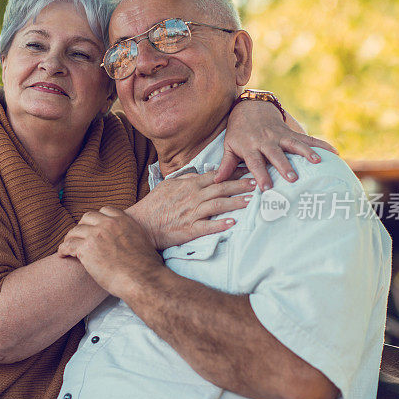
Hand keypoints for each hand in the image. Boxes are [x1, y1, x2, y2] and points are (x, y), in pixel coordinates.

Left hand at [58, 207, 162, 295]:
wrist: (142, 279)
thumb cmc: (147, 267)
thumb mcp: (144, 242)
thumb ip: (134, 236)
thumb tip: (136, 244)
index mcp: (123, 220)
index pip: (105, 211)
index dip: (97, 219)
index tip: (94, 227)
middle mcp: (108, 224)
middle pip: (87, 218)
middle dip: (82, 227)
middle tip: (79, 237)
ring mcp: (95, 235)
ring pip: (75, 231)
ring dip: (70, 238)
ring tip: (68, 247)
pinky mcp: (86, 248)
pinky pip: (68, 245)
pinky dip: (63, 250)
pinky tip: (62, 255)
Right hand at [126, 171, 254, 249]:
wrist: (140, 223)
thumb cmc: (154, 205)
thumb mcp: (168, 185)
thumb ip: (186, 178)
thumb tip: (201, 174)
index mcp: (188, 185)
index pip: (215, 176)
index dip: (232, 172)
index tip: (248, 170)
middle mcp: (192, 197)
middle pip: (221, 188)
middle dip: (240, 185)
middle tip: (257, 183)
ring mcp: (191, 213)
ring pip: (217, 205)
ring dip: (235, 203)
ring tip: (251, 201)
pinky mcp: (188, 229)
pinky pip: (207, 226)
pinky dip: (220, 224)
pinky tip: (232, 223)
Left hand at [215, 100, 337, 190]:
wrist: (250, 108)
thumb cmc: (238, 133)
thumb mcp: (229, 146)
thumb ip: (226, 164)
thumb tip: (217, 181)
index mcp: (250, 147)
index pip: (255, 163)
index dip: (260, 175)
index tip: (266, 188)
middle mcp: (266, 141)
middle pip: (276, 154)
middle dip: (284, 166)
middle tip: (293, 178)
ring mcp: (280, 136)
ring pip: (294, 144)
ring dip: (306, 152)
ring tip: (317, 162)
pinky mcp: (290, 133)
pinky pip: (307, 139)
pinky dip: (321, 145)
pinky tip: (335, 153)